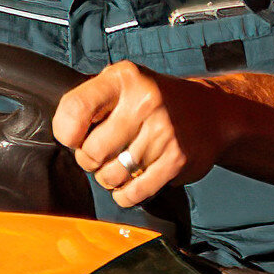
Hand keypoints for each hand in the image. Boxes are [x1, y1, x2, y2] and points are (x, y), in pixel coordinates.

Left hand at [50, 60, 227, 206]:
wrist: (211, 114)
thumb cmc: (155, 102)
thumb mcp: (122, 85)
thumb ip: (90, 102)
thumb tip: (62, 134)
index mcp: (123, 79)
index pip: (74, 109)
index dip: (67, 133)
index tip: (75, 137)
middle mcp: (144, 102)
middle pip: (91, 152)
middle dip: (90, 161)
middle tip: (103, 154)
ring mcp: (162, 132)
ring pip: (111, 176)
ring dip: (110, 178)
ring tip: (121, 165)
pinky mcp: (176, 159)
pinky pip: (133, 192)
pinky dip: (126, 194)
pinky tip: (131, 181)